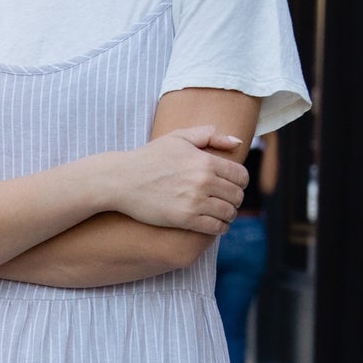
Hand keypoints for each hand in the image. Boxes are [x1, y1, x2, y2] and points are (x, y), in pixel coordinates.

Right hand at [104, 126, 248, 234]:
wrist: (122, 180)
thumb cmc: (150, 157)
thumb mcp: (178, 138)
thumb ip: (210, 135)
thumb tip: (238, 143)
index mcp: (205, 161)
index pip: (240, 175)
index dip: (240, 182)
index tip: (233, 186)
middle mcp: (203, 181)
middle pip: (237, 195)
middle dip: (235, 199)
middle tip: (227, 201)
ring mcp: (194, 201)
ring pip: (229, 213)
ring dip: (229, 215)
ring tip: (222, 214)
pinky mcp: (185, 219)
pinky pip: (215, 227)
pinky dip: (220, 227)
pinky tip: (215, 225)